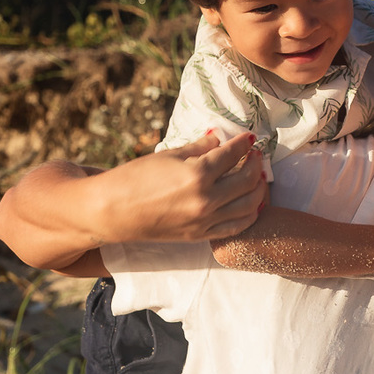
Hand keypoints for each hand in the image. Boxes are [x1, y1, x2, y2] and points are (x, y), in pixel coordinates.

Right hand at [100, 132, 267, 242]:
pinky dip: (250, 214)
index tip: (248, 137)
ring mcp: (206, 221)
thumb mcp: (169, 155)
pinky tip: (252, 203)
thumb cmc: (135, 178)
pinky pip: (237, 226)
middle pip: (248, 180)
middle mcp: (207, 199)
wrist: (113, 211)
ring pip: (250, 205)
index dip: (244, 143)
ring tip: (257, 177)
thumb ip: (199, 147)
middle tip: (255, 155)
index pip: (233, 154)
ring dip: (259, 189)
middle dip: (256, 164)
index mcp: (198, 174)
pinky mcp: (201, 235)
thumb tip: (219, 138)